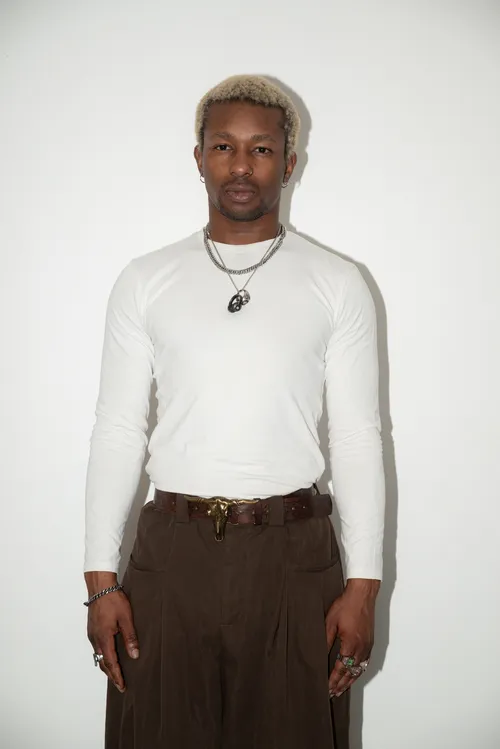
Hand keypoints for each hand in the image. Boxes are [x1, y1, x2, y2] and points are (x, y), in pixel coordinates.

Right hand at [86, 578, 138, 692]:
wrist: (100, 587)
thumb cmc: (114, 600)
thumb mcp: (126, 618)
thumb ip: (130, 638)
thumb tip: (134, 655)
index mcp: (104, 638)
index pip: (111, 663)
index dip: (117, 676)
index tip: (122, 686)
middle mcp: (95, 639)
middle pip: (102, 662)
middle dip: (111, 674)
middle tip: (119, 684)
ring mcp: (92, 634)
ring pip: (98, 655)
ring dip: (106, 665)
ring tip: (115, 673)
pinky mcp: (91, 629)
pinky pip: (97, 647)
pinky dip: (103, 655)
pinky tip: (108, 654)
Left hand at [325, 578, 378, 697]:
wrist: (362, 594)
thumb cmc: (346, 605)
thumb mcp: (330, 622)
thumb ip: (326, 641)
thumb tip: (320, 655)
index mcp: (350, 645)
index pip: (340, 669)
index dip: (333, 680)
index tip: (327, 689)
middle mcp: (361, 649)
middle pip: (351, 673)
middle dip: (341, 684)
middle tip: (333, 694)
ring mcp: (367, 646)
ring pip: (359, 669)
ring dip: (350, 680)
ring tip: (342, 688)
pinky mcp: (370, 641)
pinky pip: (365, 662)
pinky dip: (358, 671)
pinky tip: (355, 673)